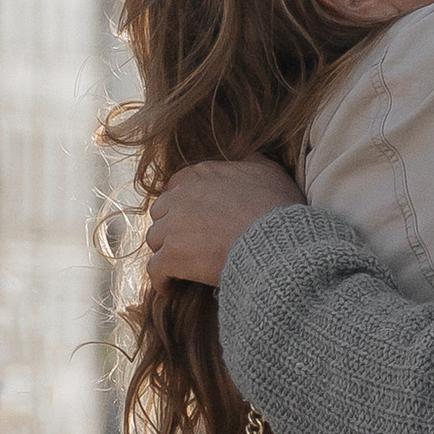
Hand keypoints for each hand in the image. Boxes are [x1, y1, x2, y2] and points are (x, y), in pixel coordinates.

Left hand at [145, 157, 301, 287]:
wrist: (277, 243)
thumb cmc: (278, 209)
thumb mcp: (268, 171)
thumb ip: (249, 156)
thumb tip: (239, 144)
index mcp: (199, 174)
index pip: (177, 187)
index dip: (185, 205)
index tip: (196, 219)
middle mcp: (181, 196)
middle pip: (162, 212)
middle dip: (171, 227)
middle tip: (188, 244)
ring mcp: (174, 227)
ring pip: (155, 239)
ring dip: (166, 252)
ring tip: (181, 266)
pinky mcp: (172, 257)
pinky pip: (155, 270)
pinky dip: (161, 280)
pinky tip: (170, 289)